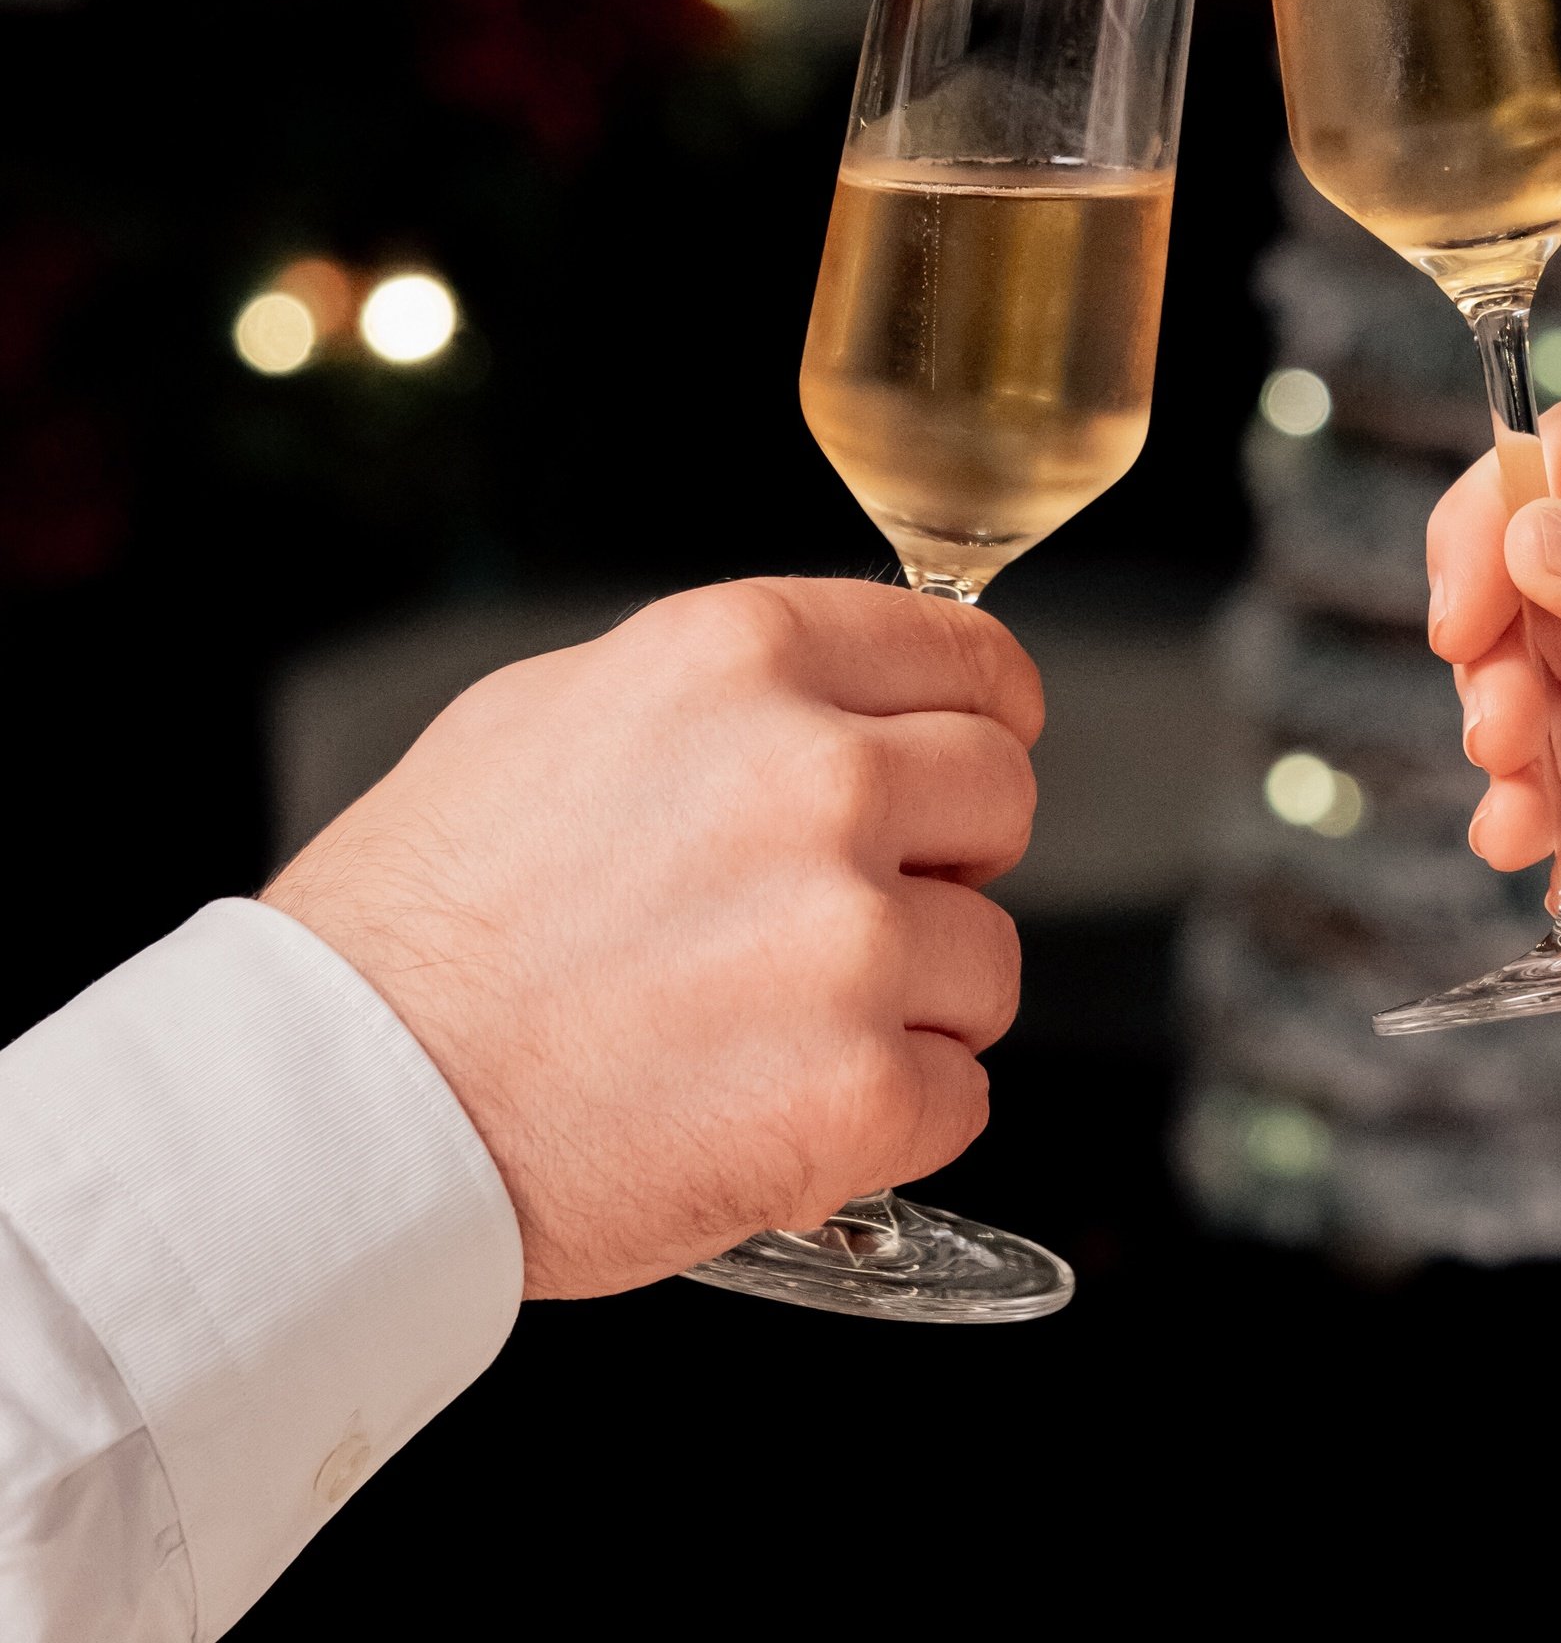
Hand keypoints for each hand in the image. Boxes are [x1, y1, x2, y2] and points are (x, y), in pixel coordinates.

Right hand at [264, 577, 1038, 1296]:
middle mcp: (815, 776)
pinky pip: (961, 1095)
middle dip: (948, 857)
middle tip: (847, 914)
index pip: (971, 660)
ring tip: (773, 1028)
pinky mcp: (856, 1090)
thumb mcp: (551, 711)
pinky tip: (774, 1106)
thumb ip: (722, 696)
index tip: (975, 752)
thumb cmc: (421, 920)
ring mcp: (845, 937)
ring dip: (913, 1002)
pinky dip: (890, 1118)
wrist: (340, 1109)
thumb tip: (836, 702)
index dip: (983, 717)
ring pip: (991, 960)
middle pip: (1003, 796)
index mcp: (743, 658)